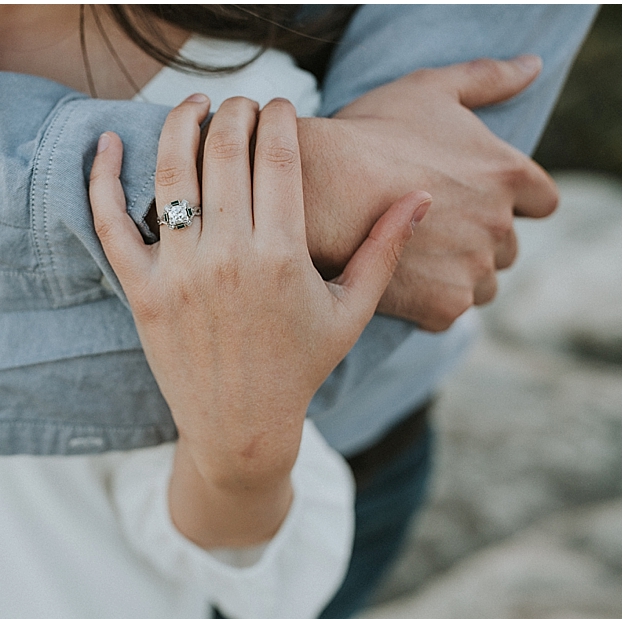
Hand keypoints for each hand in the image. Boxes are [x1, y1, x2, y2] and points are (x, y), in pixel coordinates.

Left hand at [90, 95, 429, 546]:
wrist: (240, 427)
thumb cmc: (299, 366)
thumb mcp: (351, 310)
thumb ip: (384, 249)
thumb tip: (421, 195)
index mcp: (282, 255)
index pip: (277, 156)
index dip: (277, 117)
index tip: (279, 106)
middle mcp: (228, 257)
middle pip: (224, 151)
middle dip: (234, 112)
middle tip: (240, 105)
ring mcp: (177, 273)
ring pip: (170, 173)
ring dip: (180, 125)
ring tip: (194, 107)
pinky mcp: (140, 291)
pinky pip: (109, 222)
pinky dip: (103, 178)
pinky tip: (108, 142)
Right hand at [298, 56, 558, 330]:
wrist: (318, 191)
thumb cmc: (368, 136)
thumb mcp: (429, 88)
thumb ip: (487, 78)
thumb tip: (532, 67)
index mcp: (508, 174)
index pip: (541, 202)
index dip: (509, 202)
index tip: (472, 201)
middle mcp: (500, 225)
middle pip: (506, 246)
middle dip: (476, 239)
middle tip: (428, 230)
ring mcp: (473, 269)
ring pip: (480, 283)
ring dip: (456, 274)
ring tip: (411, 260)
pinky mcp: (444, 305)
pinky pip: (448, 311)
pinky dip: (427, 301)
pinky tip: (396, 281)